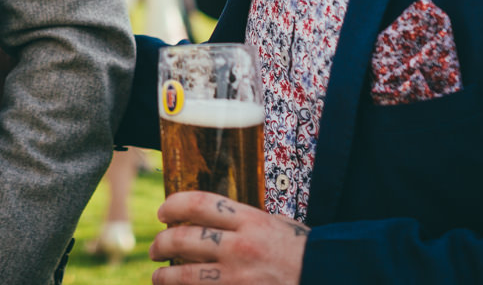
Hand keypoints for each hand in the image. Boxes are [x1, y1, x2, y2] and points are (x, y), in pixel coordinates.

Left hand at [149, 192, 306, 284]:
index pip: (199, 204)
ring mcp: (238, 279)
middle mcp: (241, 248)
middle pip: (184, 239)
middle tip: (155, 248)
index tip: (163, 212)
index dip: (173, 205)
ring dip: (165, 277)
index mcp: (251, 222)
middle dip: (161, 243)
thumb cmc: (303, 252)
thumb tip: (211, 219)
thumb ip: (244, 222)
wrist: (327, 276)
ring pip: (185, 276)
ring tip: (158, 276)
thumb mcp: (276, 225)